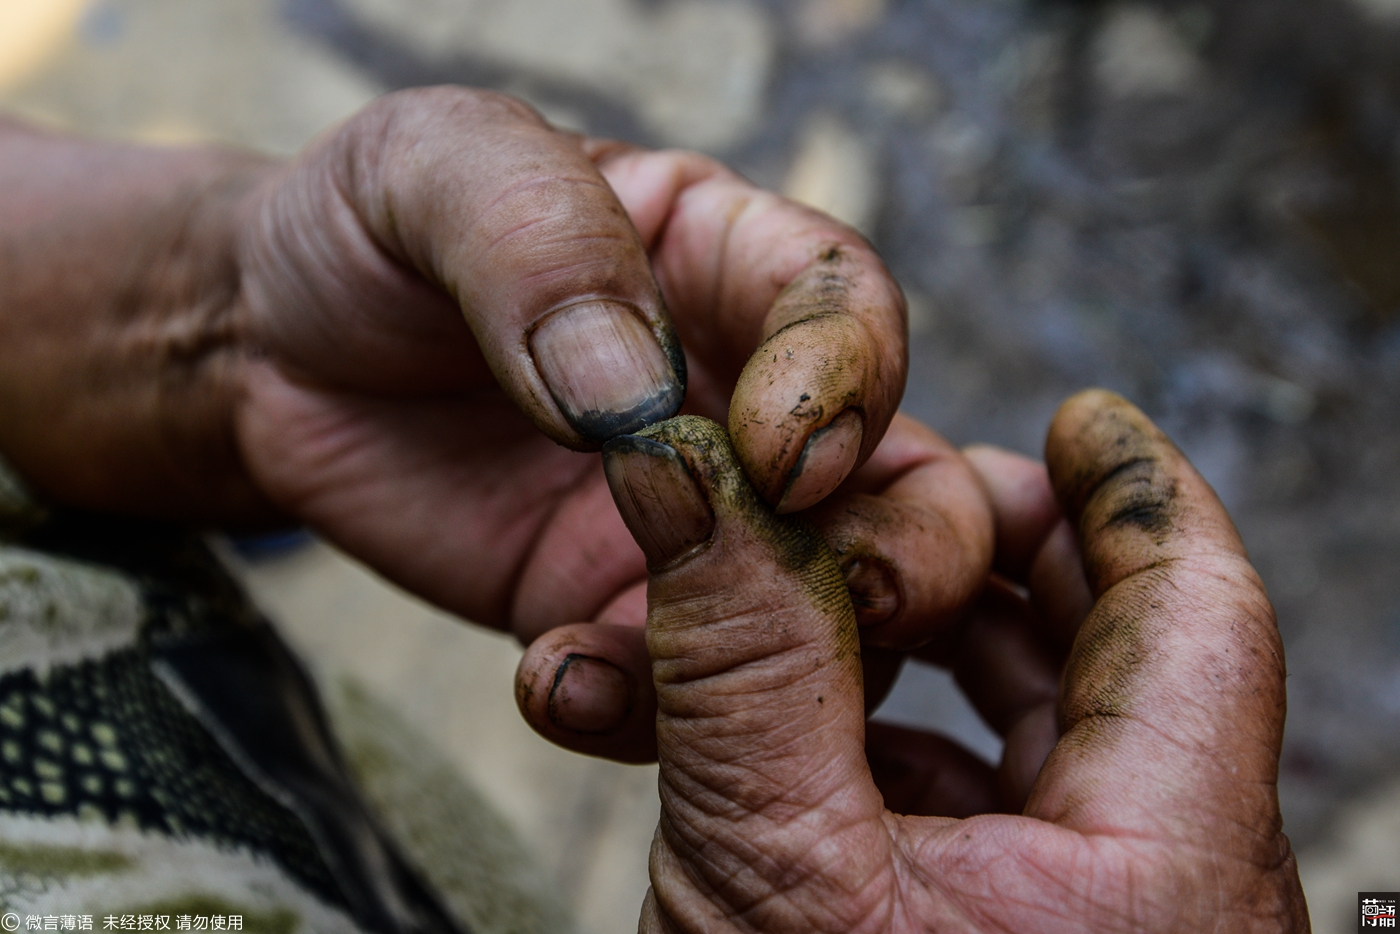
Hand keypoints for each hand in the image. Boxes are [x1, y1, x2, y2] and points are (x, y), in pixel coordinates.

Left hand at [0, 89, 905, 640]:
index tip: (773, 447)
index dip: (846, 379)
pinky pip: (681, 691)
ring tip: (643, 656)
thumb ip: (542, 245)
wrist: (274, 357)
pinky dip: (646, 711)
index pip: (847, 311)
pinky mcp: (619, 614)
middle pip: (904, 482)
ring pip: (822, 613)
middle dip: (908, 547)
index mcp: (724, 261)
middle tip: (855, 594)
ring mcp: (696, 524)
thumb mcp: (437, 169)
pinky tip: (558, 684)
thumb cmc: (370, 231)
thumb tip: (629, 394)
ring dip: (776, 659)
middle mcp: (739, 398)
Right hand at [582, 391, 1307, 931]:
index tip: (1081, 416)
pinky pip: (959, 814)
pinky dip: (865, 751)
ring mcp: (1079, 930)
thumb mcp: (771, 875)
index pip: (1194, 609)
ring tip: (774, 606)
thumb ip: (736, 655)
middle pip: (1098, 655)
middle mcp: (1154, 894)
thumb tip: (680, 463)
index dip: (1133, 488)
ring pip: (1015, 732)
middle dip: (975, 560)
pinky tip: (763, 733)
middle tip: (876, 500)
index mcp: (1165, 872)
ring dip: (890, 656)